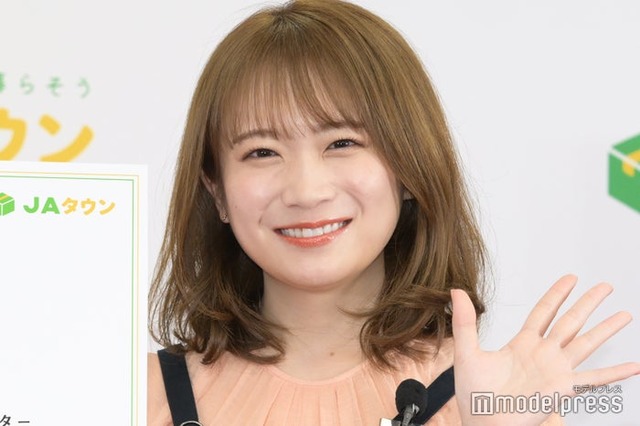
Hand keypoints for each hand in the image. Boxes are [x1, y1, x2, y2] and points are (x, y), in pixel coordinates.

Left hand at [451, 274, 639, 424]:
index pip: (544, 312)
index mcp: (522, 343)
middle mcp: (542, 354)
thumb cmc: (473, 395)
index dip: (557, 294)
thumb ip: (465, 322)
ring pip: (586, 343)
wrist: (482, 425)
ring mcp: (555, 371)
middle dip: (588, 303)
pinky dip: (614, 373)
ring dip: (605, 330)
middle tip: (606, 287)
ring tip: (624, 315)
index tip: (571, 278)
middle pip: (570, 321)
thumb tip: (456, 292)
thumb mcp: (466, 352)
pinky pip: (593, 379)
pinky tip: (633, 366)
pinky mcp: (561, 389)